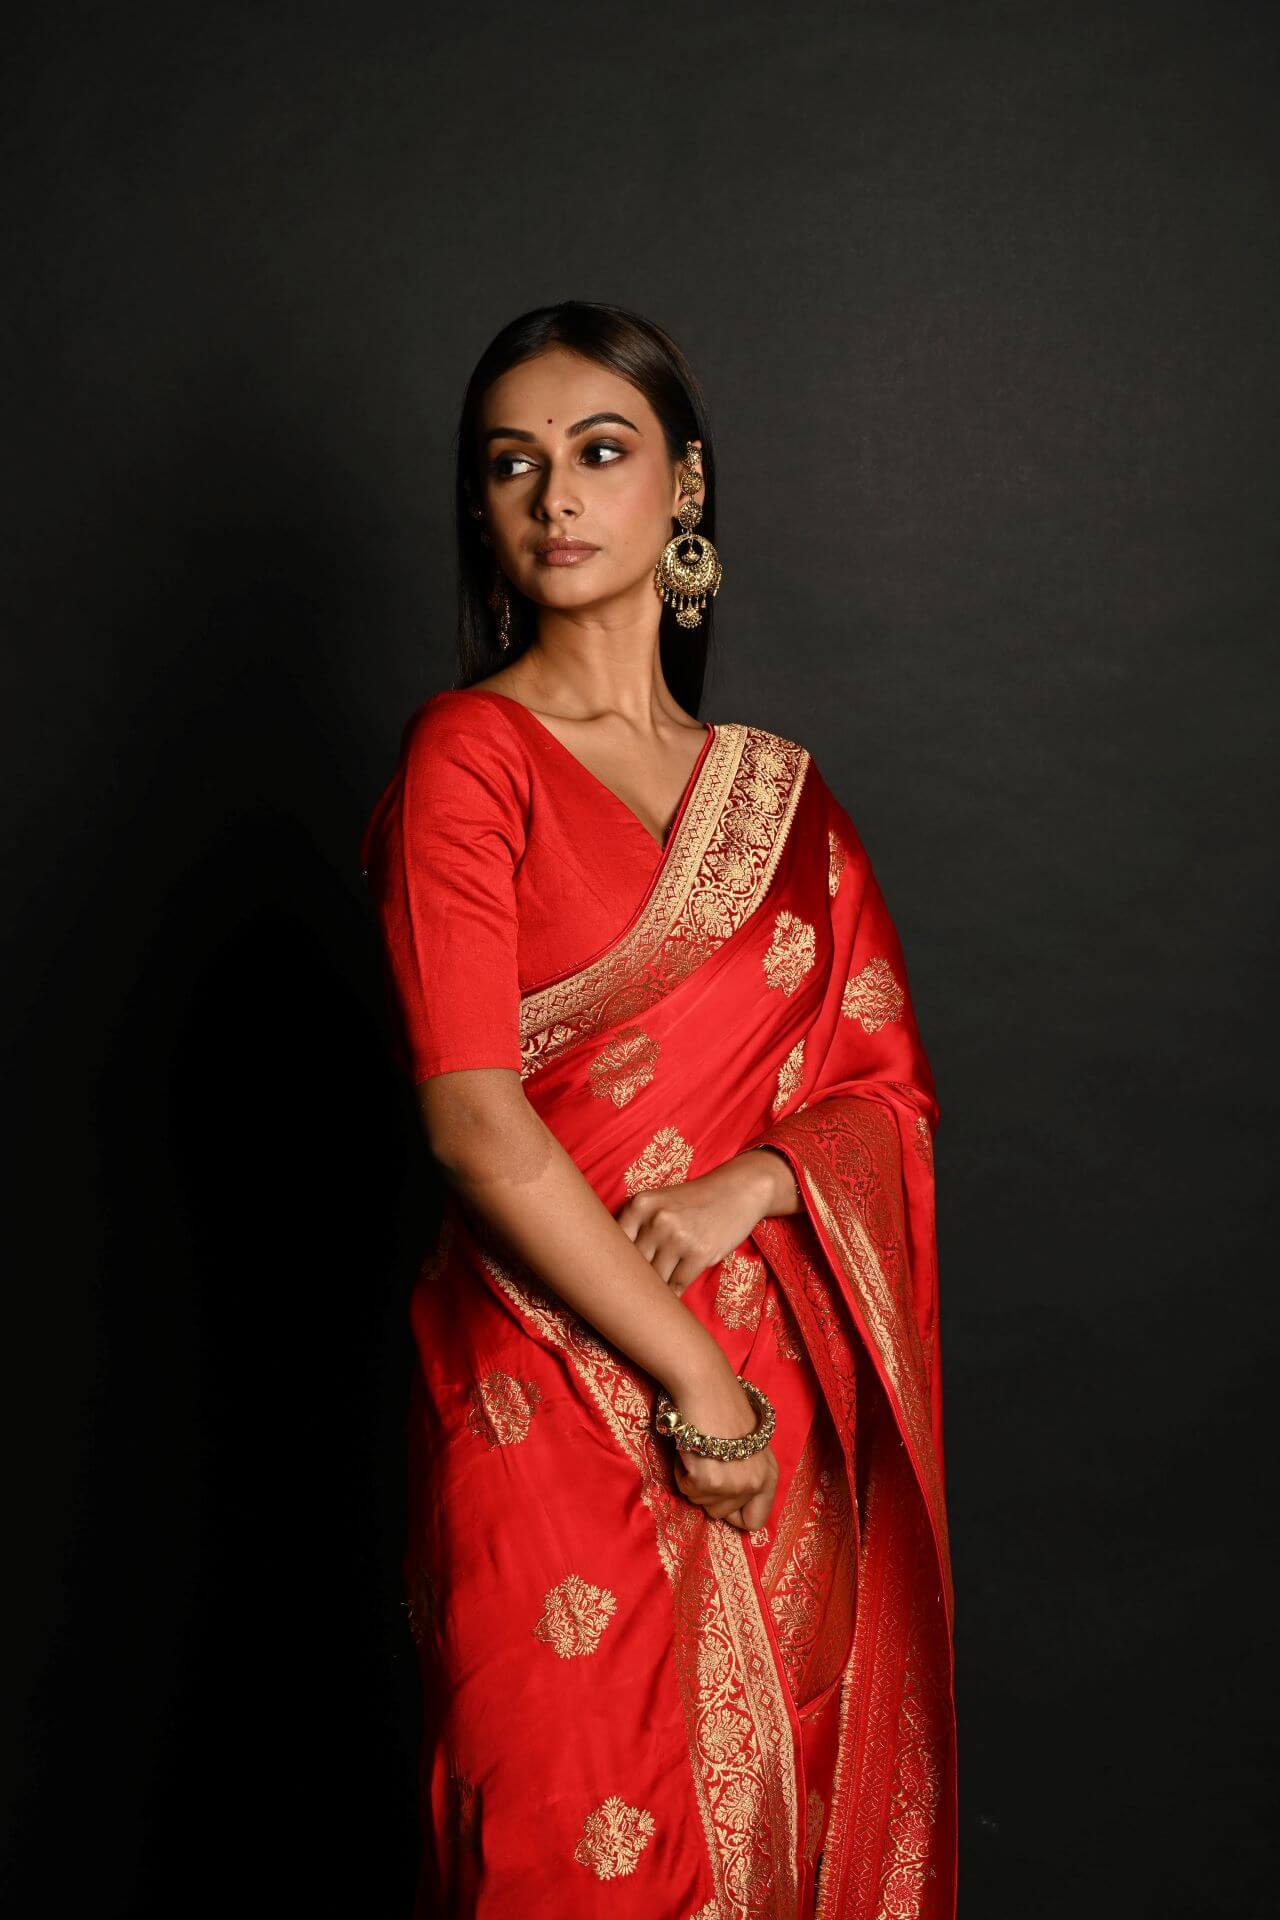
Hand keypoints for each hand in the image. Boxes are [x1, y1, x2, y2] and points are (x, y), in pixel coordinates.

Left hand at [615, 1149, 795, 1299]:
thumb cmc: (693, 1202)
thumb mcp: (659, 1202)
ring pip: (655, 1279)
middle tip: (633, 1294)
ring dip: (656, 1290)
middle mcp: (656, 1219)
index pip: (614, 1246)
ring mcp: (678, 1237)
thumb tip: (613, 1269)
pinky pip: (677, 1285)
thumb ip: (636, 1226)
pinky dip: (674, 1293)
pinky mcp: (699, 1253)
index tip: (611, 1281)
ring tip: (653, 1297)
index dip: (612, 1267)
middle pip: (633, 1265)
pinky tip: (673, 1293)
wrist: (738, 1191)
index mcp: (640, 1204)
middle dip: (635, 1281)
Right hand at [665, 1366, 779, 1531]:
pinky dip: (682, 1472)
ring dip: (694, 1480)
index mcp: (769, 1475)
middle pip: (722, 1514)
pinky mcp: (709, 1481)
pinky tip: (690, 1448)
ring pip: (701, 1502)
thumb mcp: (748, 1447)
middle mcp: (756, 1483)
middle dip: (708, 1492)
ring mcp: (733, 1484)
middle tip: (708, 1461)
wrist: (707, 1387)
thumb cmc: (723, 1410)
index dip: (733, 1513)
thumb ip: (746, 1476)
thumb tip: (729, 1507)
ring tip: (700, 1451)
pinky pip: (686, 1489)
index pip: (756, 1521)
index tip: (720, 1496)